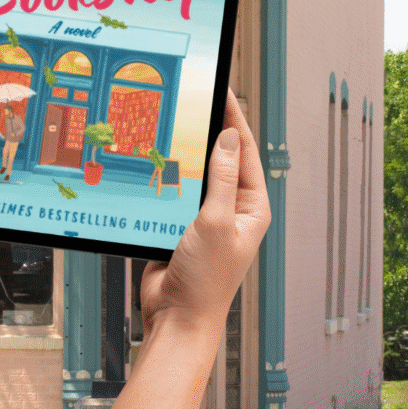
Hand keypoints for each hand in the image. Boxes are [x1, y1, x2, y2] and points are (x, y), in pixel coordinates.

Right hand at [140, 89, 270, 340]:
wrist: (176, 316)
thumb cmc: (206, 282)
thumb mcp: (215, 222)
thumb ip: (220, 178)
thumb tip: (229, 137)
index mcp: (250, 206)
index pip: (244, 151)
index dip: (234, 119)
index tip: (223, 91)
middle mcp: (231, 207)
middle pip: (221, 156)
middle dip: (210, 128)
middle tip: (196, 99)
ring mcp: (206, 214)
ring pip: (196, 171)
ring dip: (187, 151)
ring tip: (176, 122)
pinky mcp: (181, 222)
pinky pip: (176, 188)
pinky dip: (168, 172)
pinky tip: (157, 158)